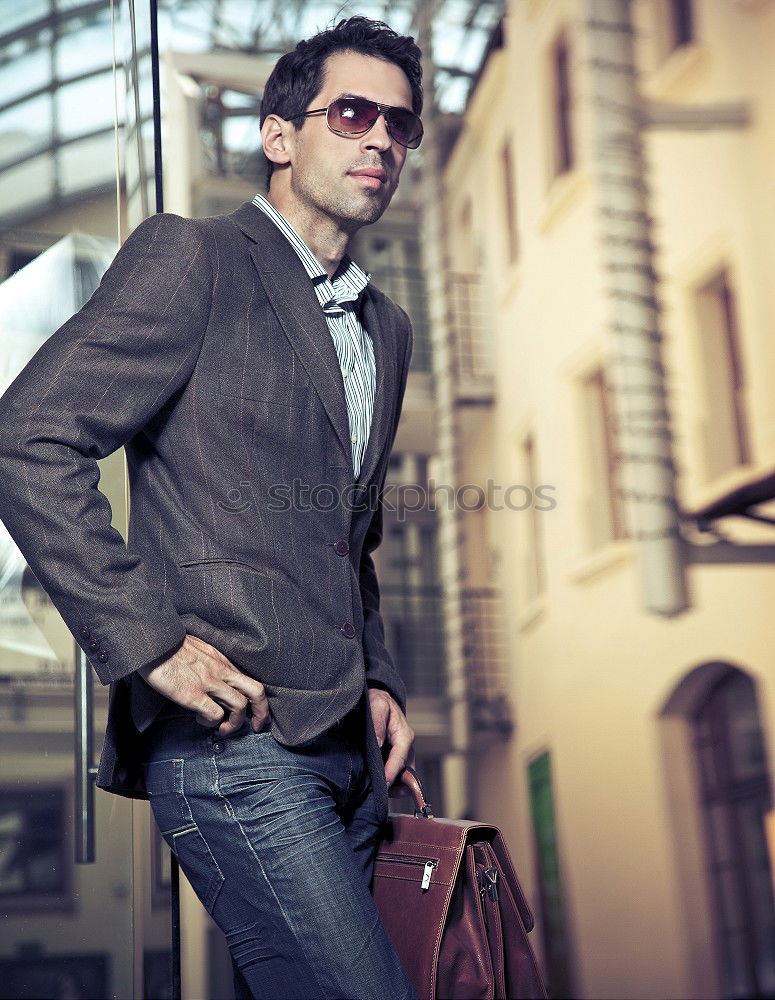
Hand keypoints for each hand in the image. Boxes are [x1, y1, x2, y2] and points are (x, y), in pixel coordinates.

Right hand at [137, 634, 269, 736]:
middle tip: (256, 726)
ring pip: (239, 706)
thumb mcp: (201, 649)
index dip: (259, 699)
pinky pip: (215, 714)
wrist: (153, 644)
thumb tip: (217, 679)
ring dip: (234, 723)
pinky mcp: (193, 694)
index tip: (256, 712)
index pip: (251, 679)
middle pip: (256, 692)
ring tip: (222, 728)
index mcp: (223, 660)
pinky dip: (212, 722)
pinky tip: (201, 719)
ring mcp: (209, 682)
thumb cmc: (171, 646)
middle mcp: (221, 670)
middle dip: (261, 713)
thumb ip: (213, 663)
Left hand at [367, 687, 414, 788]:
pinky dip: (390, 780)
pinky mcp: (396, 754)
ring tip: (378, 794)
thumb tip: (379, 743)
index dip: (392, 772)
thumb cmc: (378, 700)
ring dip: (393, 784)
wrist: (380, 698)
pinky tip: (378, 785)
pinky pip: (397, 771)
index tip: (384, 784)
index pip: (400, 758)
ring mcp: (403, 751)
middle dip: (394, 783)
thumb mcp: (377, 705)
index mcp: (404, 735)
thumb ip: (378, 722)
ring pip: (402, 773)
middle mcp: (406, 745)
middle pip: (404, 770)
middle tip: (379, 795)